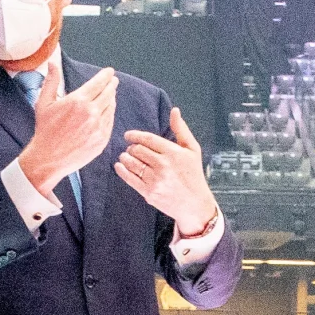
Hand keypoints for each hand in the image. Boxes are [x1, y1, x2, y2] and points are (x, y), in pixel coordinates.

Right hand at [17, 65, 117, 194]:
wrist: (48, 158)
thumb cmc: (45, 130)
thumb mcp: (44, 103)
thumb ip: (51, 81)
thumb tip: (52, 63)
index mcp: (78, 101)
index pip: (99, 82)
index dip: (106, 75)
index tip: (110, 72)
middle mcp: (91, 112)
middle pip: (109, 93)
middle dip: (112, 84)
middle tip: (113, 81)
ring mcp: (98, 127)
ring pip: (111, 107)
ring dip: (111, 98)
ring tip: (110, 95)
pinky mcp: (102, 140)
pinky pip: (110, 122)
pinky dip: (110, 114)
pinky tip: (107, 111)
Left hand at [116, 107, 218, 233]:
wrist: (194, 204)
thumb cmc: (193, 174)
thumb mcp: (192, 150)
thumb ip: (181, 130)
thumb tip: (174, 110)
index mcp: (173, 152)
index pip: (148, 139)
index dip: (134, 135)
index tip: (128, 135)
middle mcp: (163, 165)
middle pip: (137, 150)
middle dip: (131, 148)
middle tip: (131, 149)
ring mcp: (155, 179)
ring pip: (132, 163)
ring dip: (125, 158)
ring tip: (125, 157)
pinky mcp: (149, 192)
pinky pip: (130, 178)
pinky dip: (122, 171)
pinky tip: (119, 166)